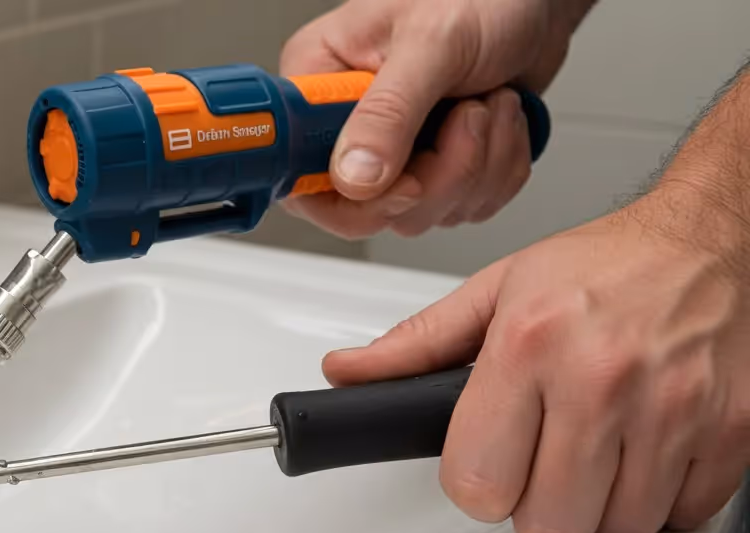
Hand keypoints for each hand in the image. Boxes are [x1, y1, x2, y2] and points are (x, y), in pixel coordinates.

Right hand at [279, 0, 590, 238]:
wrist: (534, 2)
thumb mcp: (431, 44)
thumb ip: (388, 112)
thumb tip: (353, 176)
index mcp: (319, 88)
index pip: (298, 174)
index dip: (349, 196)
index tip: (401, 175)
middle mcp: (348, 127)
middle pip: (367, 208)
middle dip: (438, 176)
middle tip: (465, 117)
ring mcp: (393, 154)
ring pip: (420, 212)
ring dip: (479, 166)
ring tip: (489, 104)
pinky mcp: (435, 168)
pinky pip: (461, 208)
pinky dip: (498, 171)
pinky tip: (499, 123)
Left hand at [322, 190, 749, 532]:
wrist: (715, 237)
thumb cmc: (606, 265)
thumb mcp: (497, 290)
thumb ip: (416, 345)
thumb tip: (347, 374)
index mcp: (528, 344)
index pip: (475, 483)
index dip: (476, 485)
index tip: (489, 466)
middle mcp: (601, 378)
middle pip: (546, 525)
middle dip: (536, 508)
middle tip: (545, 466)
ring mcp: (674, 408)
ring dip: (600, 511)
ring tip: (598, 457)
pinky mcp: (732, 431)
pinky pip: (681, 519)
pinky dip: (661, 503)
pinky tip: (647, 455)